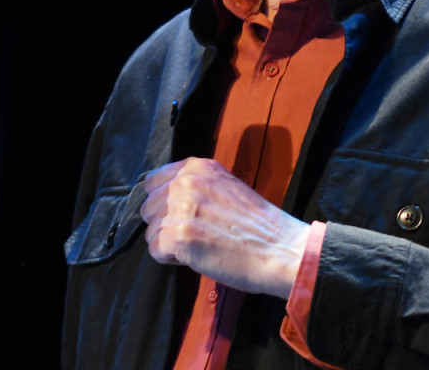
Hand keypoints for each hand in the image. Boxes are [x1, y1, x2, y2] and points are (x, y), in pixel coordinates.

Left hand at [140, 157, 310, 298]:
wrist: (280, 248)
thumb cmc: (257, 225)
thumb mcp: (225, 187)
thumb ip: (196, 186)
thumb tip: (164, 199)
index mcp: (196, 167)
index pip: (153, 181)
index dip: (164, 202)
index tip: (182, 215)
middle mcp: (185, 182)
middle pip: (148, 207)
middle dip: (165, 224)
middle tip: (195, 233)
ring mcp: (180, 209)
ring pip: (150, 231)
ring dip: (169, 243)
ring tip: (199, 245)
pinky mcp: (178, 237)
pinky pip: (155, 251)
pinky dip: (172, 260)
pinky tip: (196, 256)